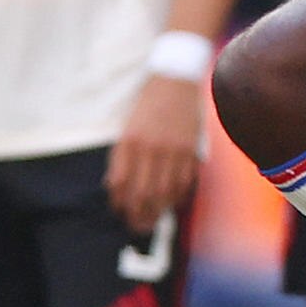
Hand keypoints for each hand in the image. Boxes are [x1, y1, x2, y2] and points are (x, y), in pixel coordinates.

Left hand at [109, 70, 206, 226]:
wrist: (175, 80)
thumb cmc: (147, 105)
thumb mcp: (127, 127)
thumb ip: (121, 156)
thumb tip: (114, 186)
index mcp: (130, 141)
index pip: (120, 183)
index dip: (118, 203)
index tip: (120, 212)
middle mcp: (150, 148)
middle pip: (143, 193)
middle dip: (138, 215)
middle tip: (137, 226)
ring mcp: (173, 150)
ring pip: (165, 193)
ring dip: (158, 211)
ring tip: (153, 220)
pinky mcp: (191, 150)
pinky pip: (184, 182)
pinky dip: (177, 197)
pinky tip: (171, 202)